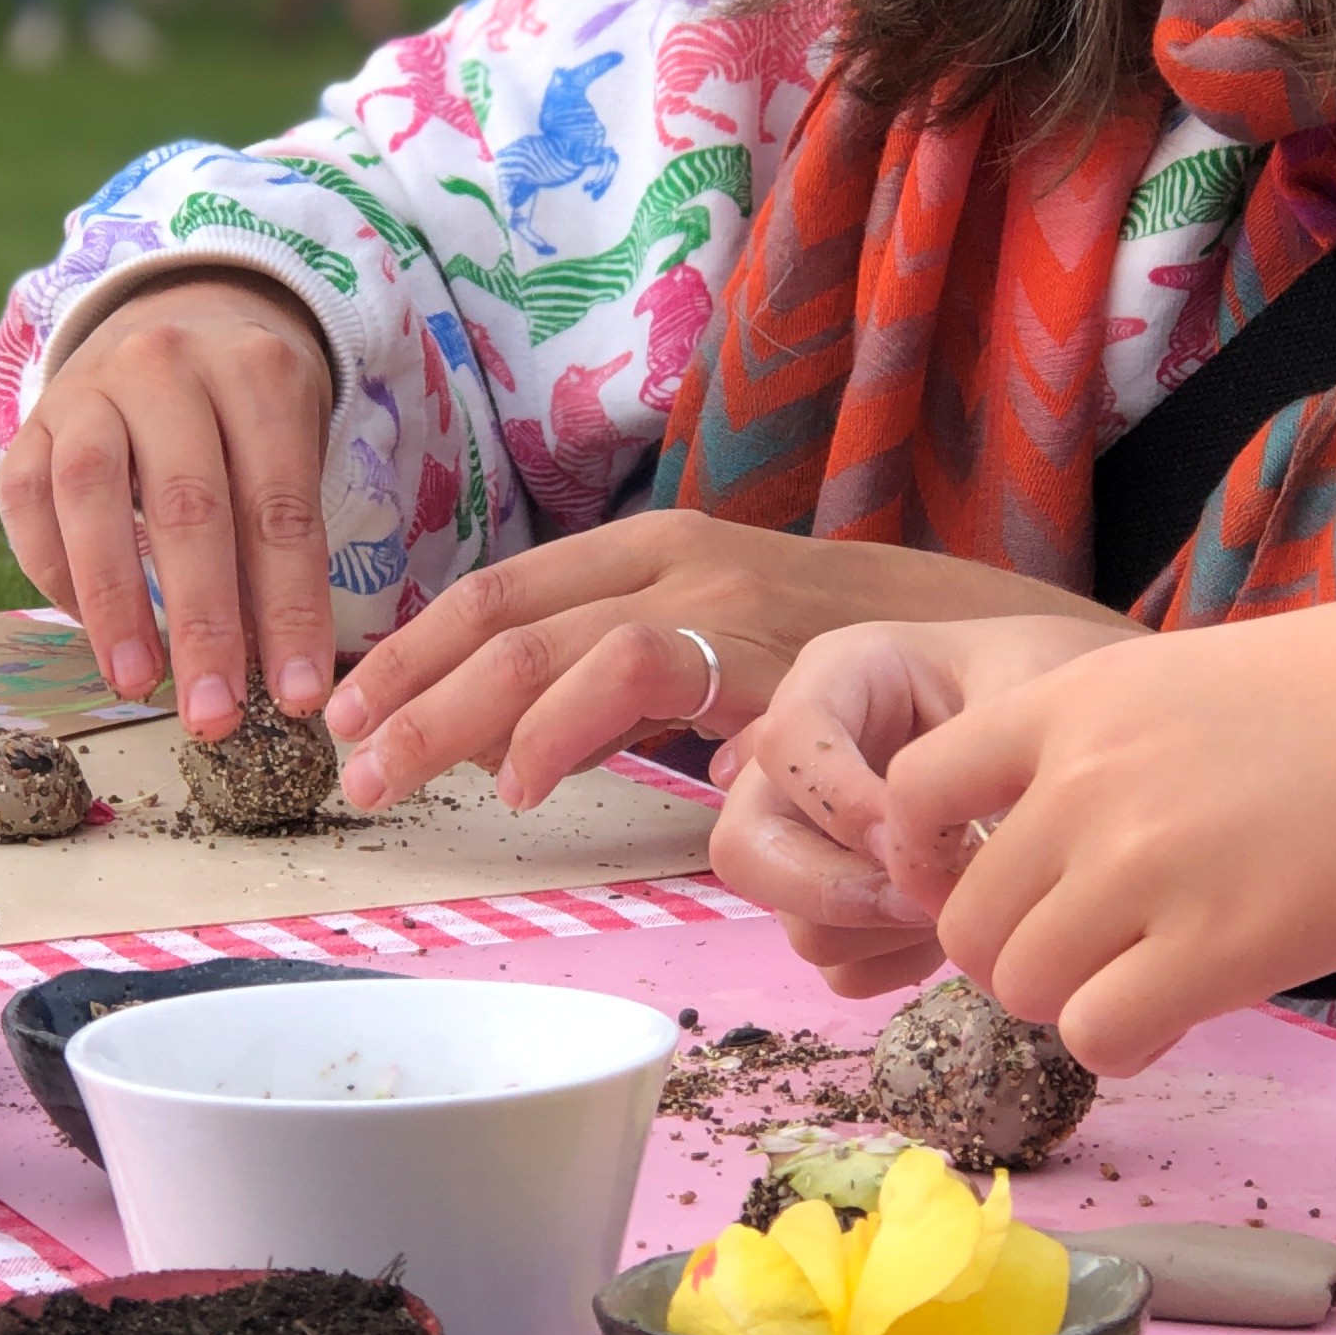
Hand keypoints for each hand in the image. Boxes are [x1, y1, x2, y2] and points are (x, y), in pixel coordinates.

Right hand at [0, 272, 339, 731]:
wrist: (178, 313)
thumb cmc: (249, 411)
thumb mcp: (288, 450)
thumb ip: (277, 545)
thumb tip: (279, 675)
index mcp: (258, 373)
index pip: (280, 509)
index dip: (289, 610)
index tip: (299, 698)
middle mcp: (169, 366)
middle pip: (188, 506)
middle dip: (203, 625)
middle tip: (213, 716)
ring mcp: (90, 387)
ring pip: (90, 495)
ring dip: (115, 602)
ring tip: (136, 683)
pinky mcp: (34, 417)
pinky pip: (27, 498)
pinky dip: (57, 571)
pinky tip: (91, 630)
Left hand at [327, 520, 1105, 812]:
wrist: (995, 657)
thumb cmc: (854, 673)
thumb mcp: (724, 657)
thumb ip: (632, 687)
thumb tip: (521, 742)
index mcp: (654, 550)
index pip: (500, 588)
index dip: (411, 647)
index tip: (346, 706)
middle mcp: (675, 554)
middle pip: (499, 608)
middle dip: (404, 684)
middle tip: (341, 756)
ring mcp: (713, 596)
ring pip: (542, 637)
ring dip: (452, 712)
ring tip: (394, 777)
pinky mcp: (751, 647)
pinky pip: (627, 670)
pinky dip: (555, 726)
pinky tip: (518, 784)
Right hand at [711, 617, 1133, 993]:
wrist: (1099, 726)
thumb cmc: (1057, 686)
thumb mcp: (1030, 686)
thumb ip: (972, 759)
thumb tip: (922, 863)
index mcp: (839, 677)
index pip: (789, 739)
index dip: (838, 798)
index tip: (912, 835)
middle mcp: (803, 762)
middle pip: (745, 848)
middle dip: (829, 889)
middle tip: (922, 902)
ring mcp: (816, 840)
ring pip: (793, 920)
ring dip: (876, 933)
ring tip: (963, 906)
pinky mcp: (844, 902)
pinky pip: (836, 964)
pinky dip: (892, 965)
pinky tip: (952, 932)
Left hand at [883, 595, 1335, 1069]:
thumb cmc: (1322, 712)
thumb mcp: (1169, 683)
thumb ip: (1078, 758)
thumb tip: (1016, 868)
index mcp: (1067, 706)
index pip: (913, 790)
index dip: (928, 856)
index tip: (988, 881)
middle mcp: (1085, 784)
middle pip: (965, 921)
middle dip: (1016, 952)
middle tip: (1091, 947)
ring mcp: (1144, 868)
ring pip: (1020, 988)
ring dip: (1070, 999)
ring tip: (1144, 971)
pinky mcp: (1212, 949)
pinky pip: (1098, 1036)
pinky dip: (1125, 1039)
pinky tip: (1178, 1006)